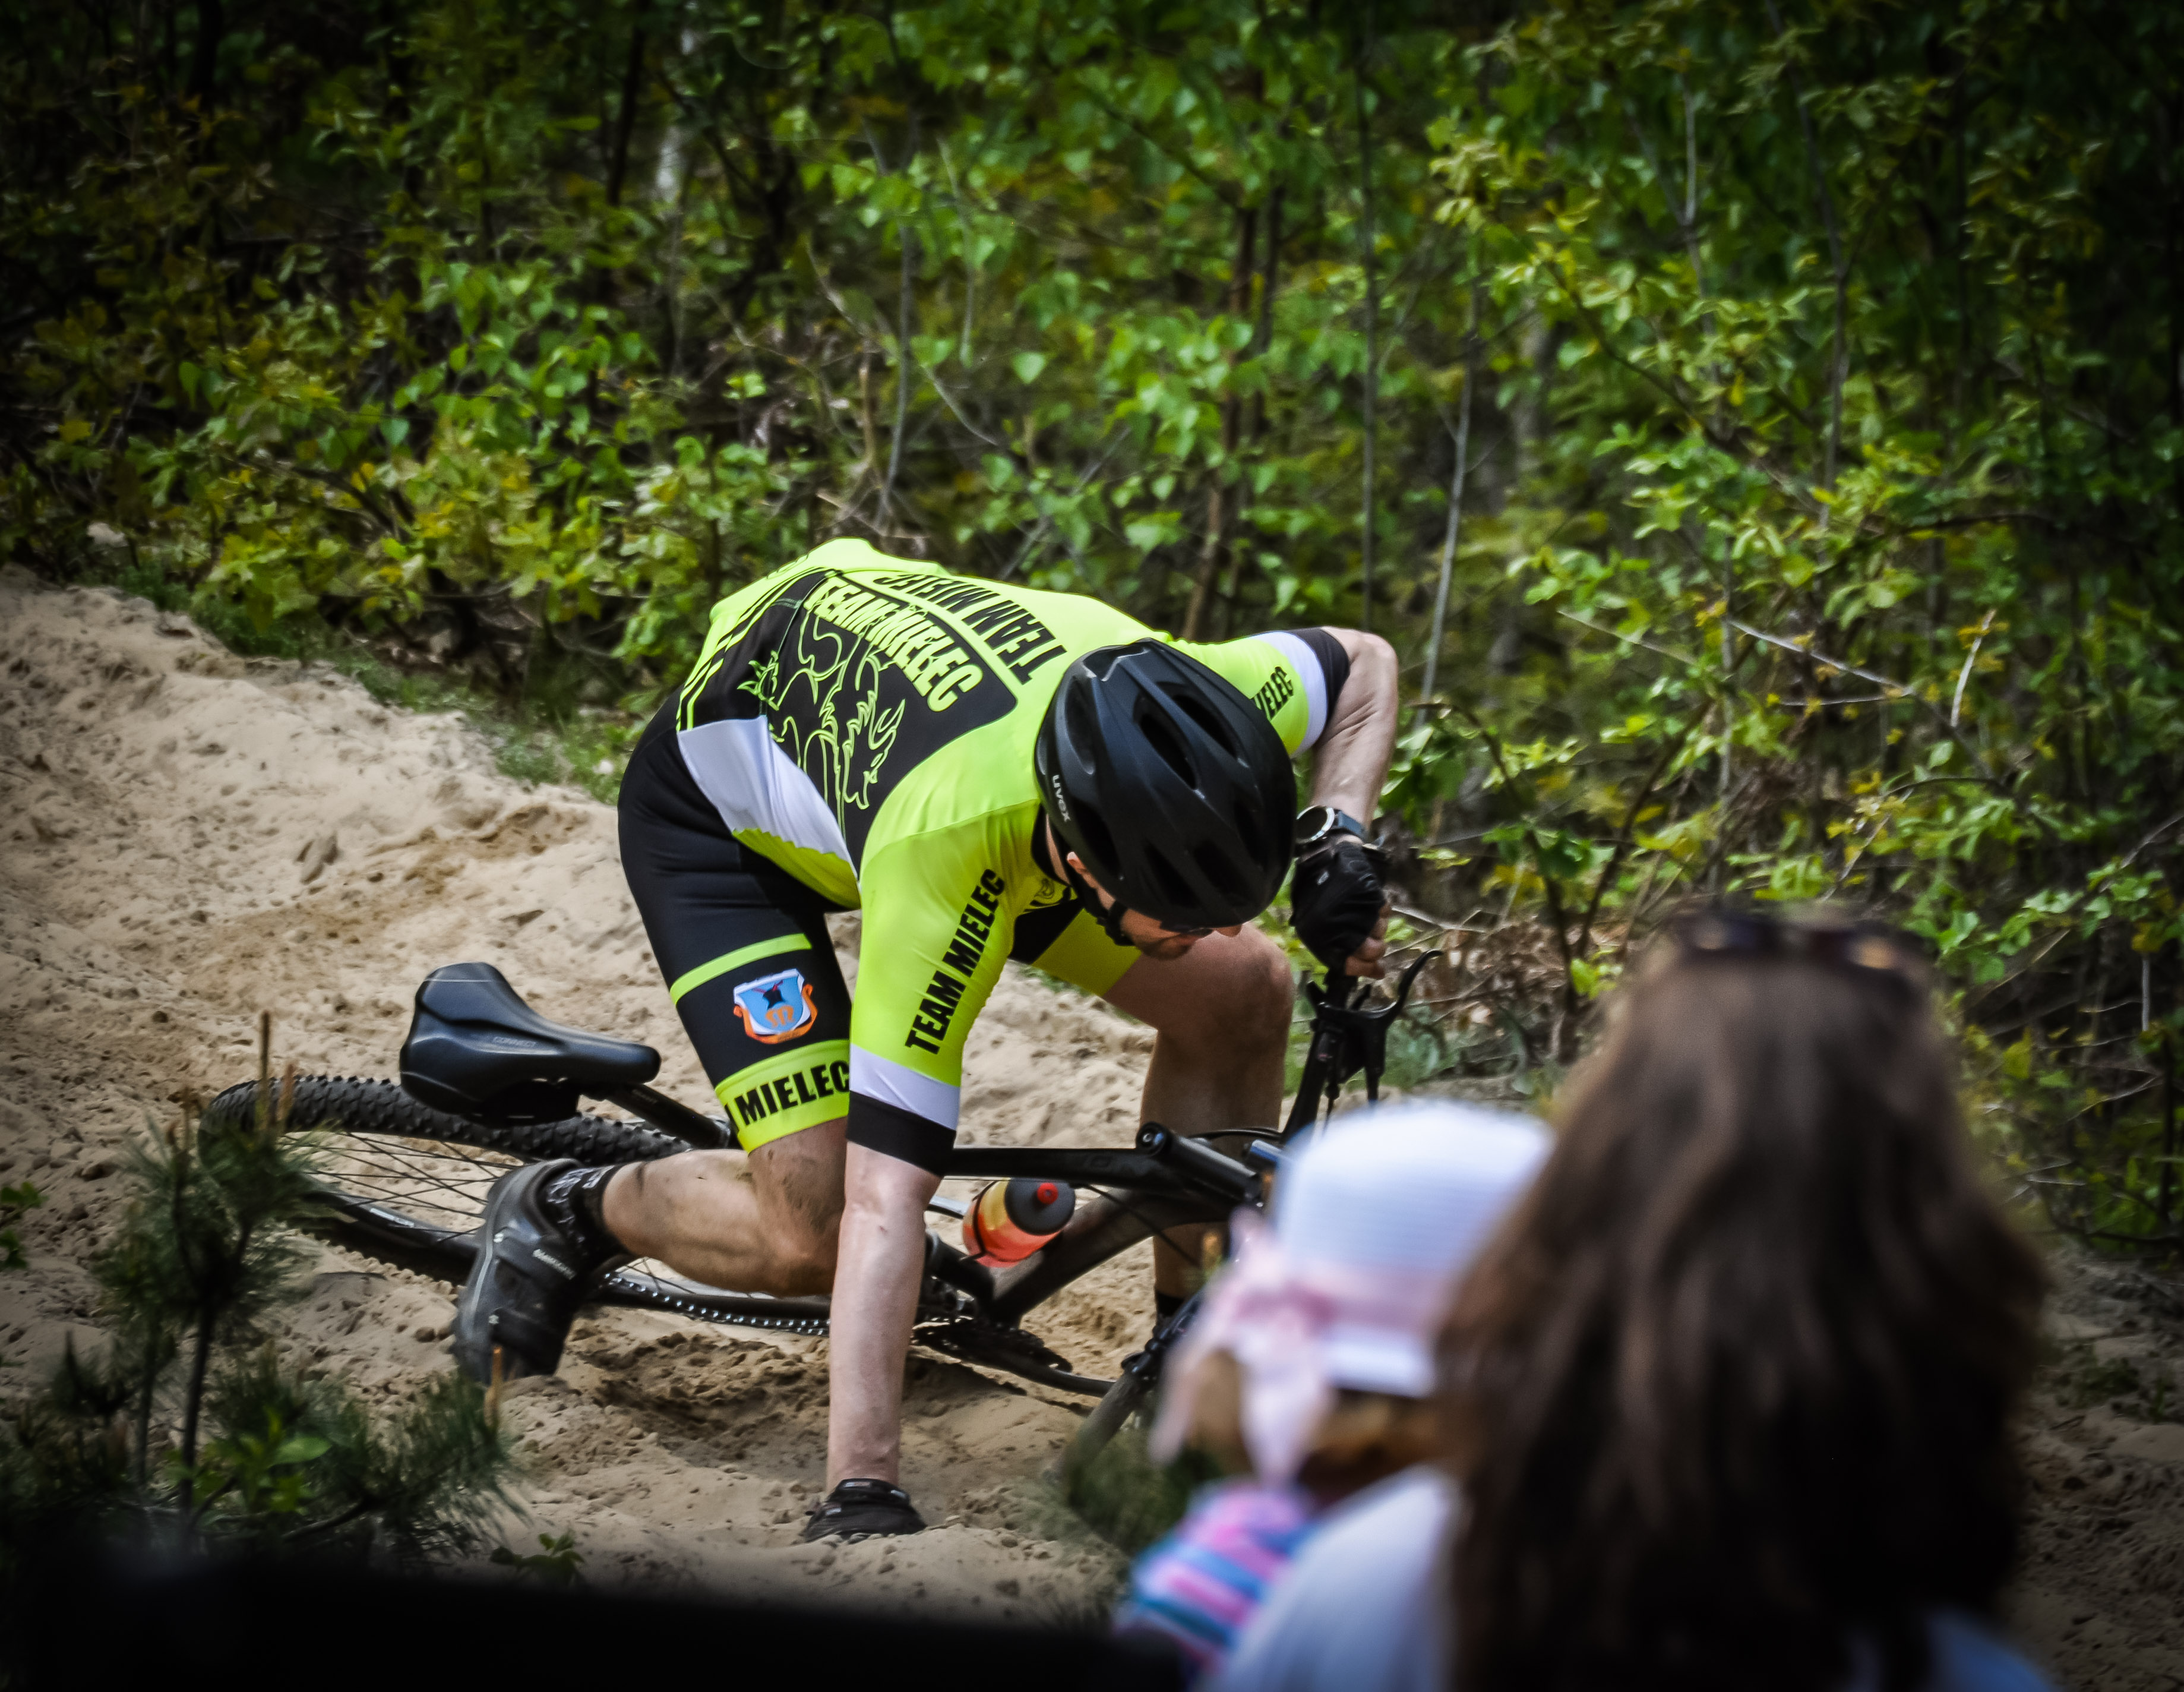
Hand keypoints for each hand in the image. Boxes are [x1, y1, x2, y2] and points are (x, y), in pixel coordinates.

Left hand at [1290, 836, 1388, 978]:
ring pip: (1381, 930)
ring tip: (1364, 914)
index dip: (1368, 970)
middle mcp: (1344, 929)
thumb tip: (1364, 966)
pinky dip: (1380, 909)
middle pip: (1374, 950)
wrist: (1323, 858)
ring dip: (1376, 925)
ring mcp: (1360, 912)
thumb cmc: (1314, 894)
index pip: (1352, 965)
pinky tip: (1368, 902)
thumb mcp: (1313, 924)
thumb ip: (1334, 946)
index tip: (1378, 970)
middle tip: (1373, 940)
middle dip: (1377, 948)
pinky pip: (1385, 911)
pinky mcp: (1372, 896)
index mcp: (1323, 940)